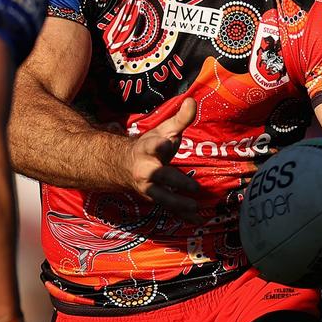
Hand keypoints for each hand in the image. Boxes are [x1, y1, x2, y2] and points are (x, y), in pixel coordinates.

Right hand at [122, 98, 199, 221]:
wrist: (124, 166)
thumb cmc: (149, 147)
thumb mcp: (163, 131)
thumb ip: (180, 118)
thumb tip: (193, 100)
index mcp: (147, 149)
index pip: (152, 146)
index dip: (158, 145)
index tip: (165, 143)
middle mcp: (146, 170)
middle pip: (159, 175)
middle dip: (175, 181)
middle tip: (193, 187)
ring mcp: (149, 187)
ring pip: (162, 197)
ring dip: (178, 203)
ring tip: (195, 208)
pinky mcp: (155, 198)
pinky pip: (169, 209)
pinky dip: (183, 216)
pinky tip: (197, 222)